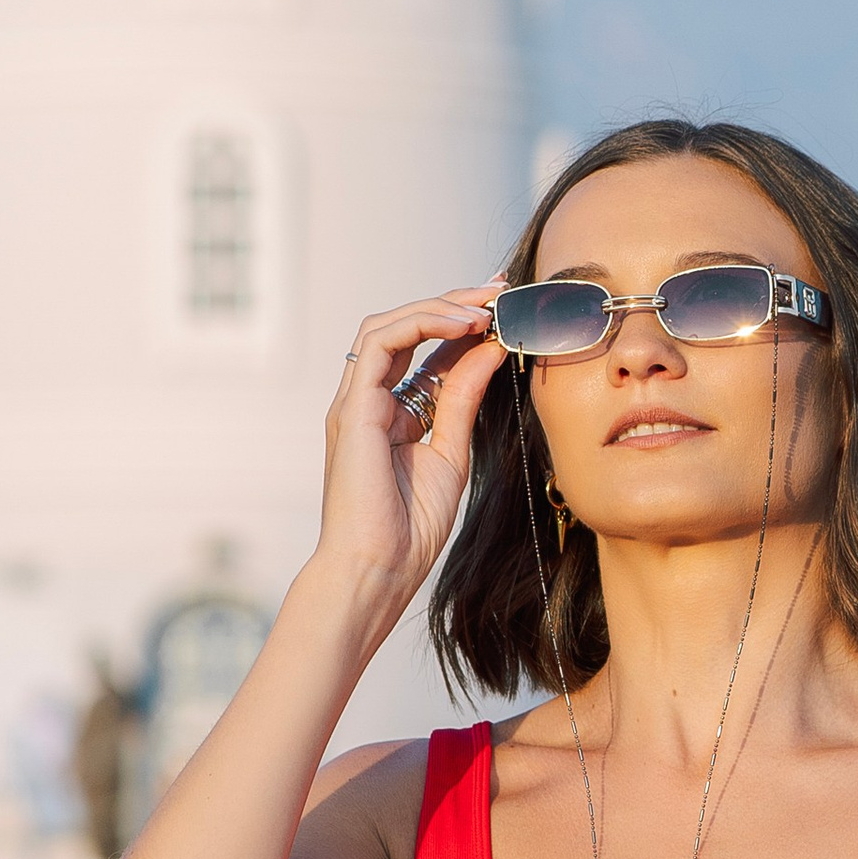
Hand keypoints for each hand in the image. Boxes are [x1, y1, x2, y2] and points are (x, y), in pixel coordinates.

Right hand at [317, 289, 510, 614]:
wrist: (377, 569)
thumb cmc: (408, 530)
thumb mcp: (452, 453)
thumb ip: (464, 400)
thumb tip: (489, 349)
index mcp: (391, 415)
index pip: (425, 352)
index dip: (463, 324)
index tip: (506, 305)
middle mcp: (368, 401)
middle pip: (405, 328)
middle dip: (454, 302)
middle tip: (500, 288)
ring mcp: (355, 401)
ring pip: (388, 325)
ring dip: (438, 307)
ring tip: (486, 305)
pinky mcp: (352, 406)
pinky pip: (380, 342)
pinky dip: (421, 324)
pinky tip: (464, 325)